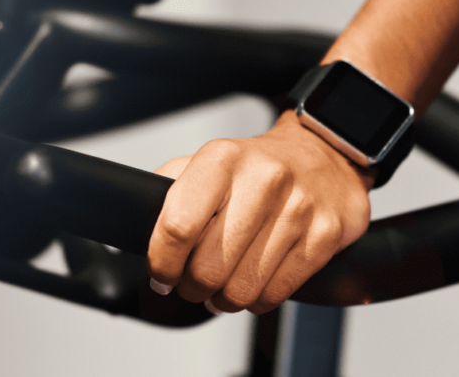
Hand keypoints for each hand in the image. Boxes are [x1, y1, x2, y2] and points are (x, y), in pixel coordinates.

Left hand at [147, 110, 372, 313]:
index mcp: (222, 159)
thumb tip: (134, 221)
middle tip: (192, 284)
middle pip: (207, 267)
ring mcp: (297, 209)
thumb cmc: (258, 168)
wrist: (325, 157)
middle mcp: (262, 180)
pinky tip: (252, 285)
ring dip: (223, 300)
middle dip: (192, 287)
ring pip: (241, 288)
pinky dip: (256, 301)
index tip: (160, 275)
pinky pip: (275, 294)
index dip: (161, 262)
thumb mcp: (209, 162)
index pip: (177, 225)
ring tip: (221, 288)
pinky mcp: (323, 237)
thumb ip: (169, 187)